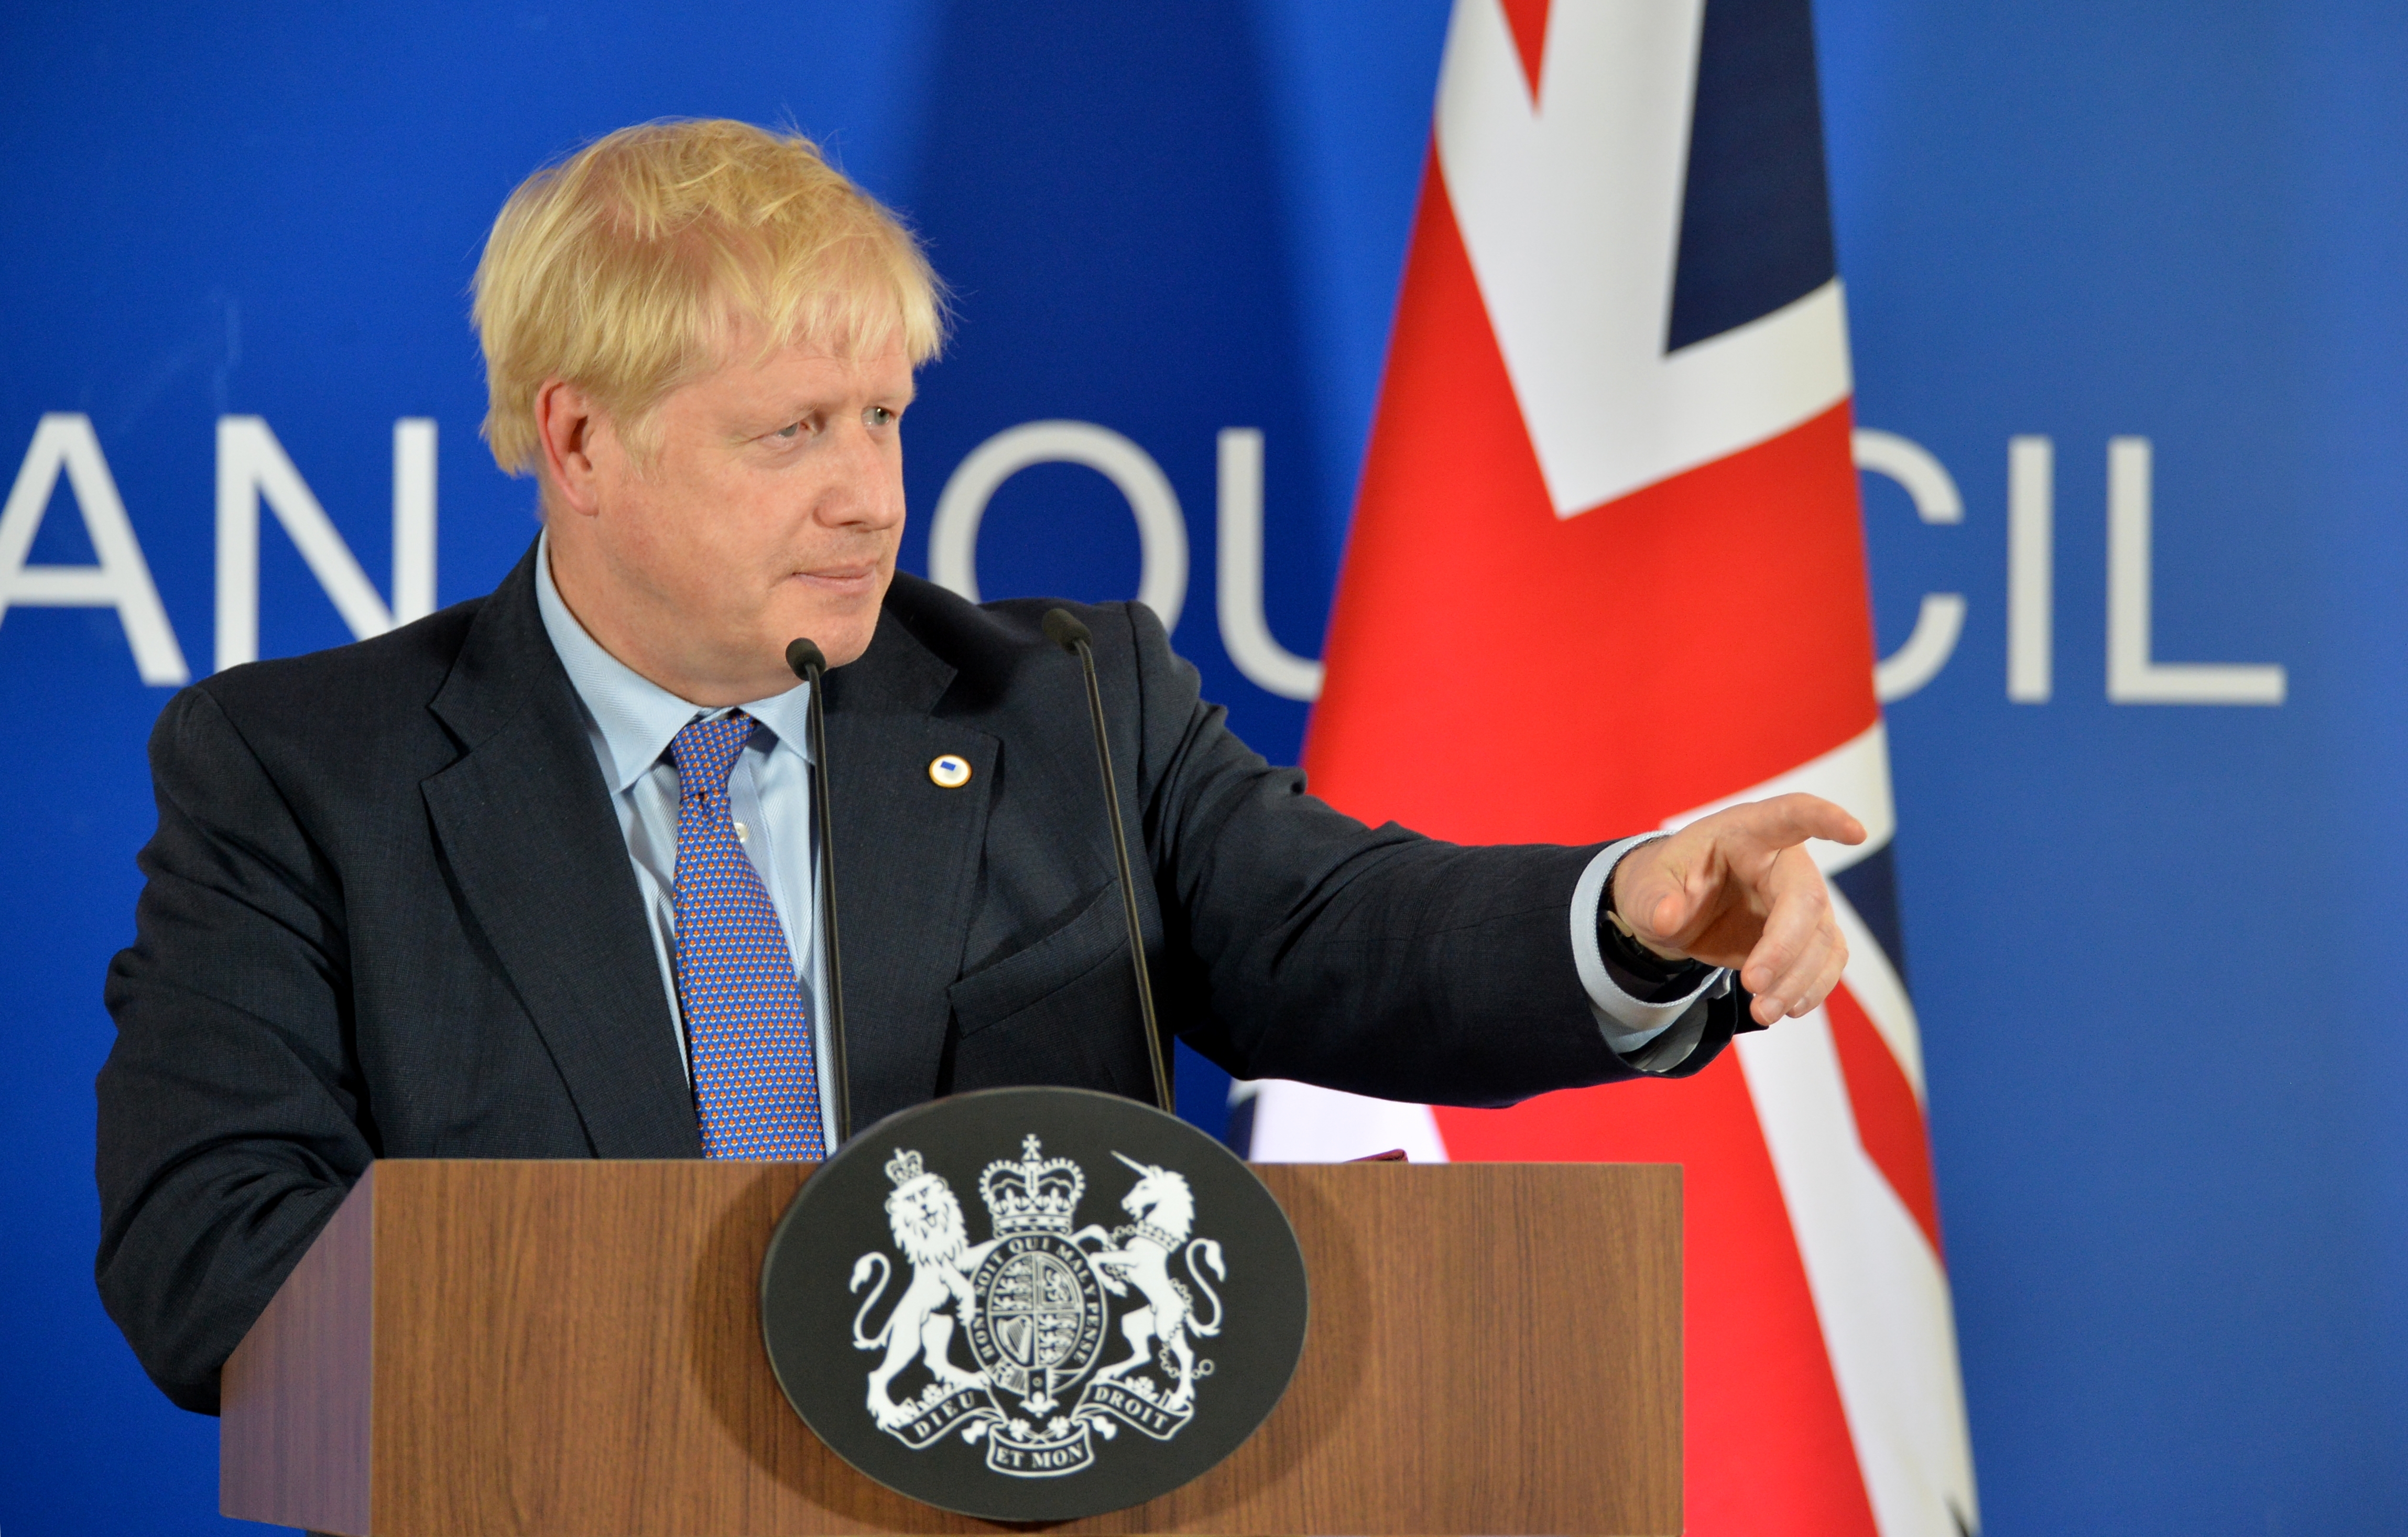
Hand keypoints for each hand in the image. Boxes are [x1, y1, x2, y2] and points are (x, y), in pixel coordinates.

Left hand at [1608, 793, 1866, 1026]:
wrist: (1668, 911)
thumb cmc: (1661, 883)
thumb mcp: (1643, 887)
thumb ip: (1653, 900)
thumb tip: (1668, 916)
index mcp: (1745, 831)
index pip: (1791, 815)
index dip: (1825, 819)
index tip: (1855, 832)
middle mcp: (1782, 862)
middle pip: (1807, 899)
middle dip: (1786, 947)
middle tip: (1753, 986)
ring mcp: (1799, 899)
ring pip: (1822, 939)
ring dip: (1798, 980)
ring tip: (1764, 1013)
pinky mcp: (1805, 935)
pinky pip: (1826, 961)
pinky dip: (1811, 988)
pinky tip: (1787, 1008)